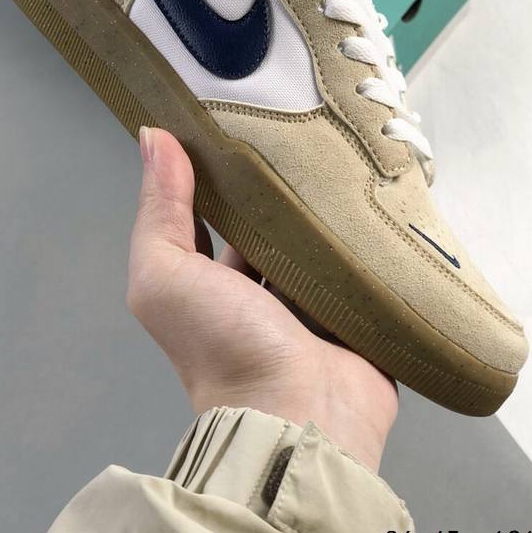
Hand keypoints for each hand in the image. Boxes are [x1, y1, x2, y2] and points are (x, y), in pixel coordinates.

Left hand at [128, 127, 397, 471]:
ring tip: (347, 148)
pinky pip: (365, 260)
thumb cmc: (223, 344)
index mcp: (214, 282)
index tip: (242, 119)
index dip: (224, 172)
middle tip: (305, 127)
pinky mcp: (361, 307)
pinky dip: (368, 234)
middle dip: (286, 187)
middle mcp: (262, 290)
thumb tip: (153, 135)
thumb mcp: (166, 275)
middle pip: (275, 224)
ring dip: (331, 207)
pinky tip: (378, 190)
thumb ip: (159, 210)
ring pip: (323, 239)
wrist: (302, 413)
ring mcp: (316, 300)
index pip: (218, 214)